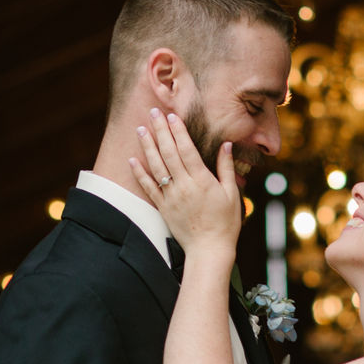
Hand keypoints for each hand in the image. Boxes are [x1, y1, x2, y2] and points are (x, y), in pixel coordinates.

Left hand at [128, 108, 241, 255]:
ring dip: (147, 146)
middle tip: (153, 113)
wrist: (209, 250)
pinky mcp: (163, 208)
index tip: (171, 116)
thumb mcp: (232, 194)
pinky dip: (139, 173)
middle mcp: (184, 186)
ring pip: (156, 167)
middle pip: (169, 153)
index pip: (187, 149)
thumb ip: (226, 168)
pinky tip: (132, 159)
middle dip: (160, 131)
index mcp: (202, 180)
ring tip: (140, 129)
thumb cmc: (226, 223)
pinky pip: (148, 187)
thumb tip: (225, 145)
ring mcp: (171, 197)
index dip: (178, 131)